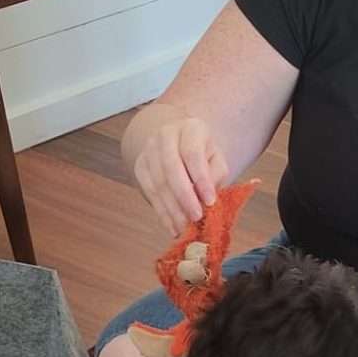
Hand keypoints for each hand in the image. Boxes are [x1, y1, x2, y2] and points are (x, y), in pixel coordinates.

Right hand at [131, 111, 228, 234]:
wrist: (179, 145)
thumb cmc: (204, 155)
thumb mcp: (217, 160)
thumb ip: (216, 176)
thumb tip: (207, 200)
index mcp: (191, 128)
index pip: (192, 153)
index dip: (201, 179)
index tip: (210, 202)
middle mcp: (166, 134)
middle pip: (171, 167)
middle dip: (184, 196)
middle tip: (196, 217)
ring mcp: (149, 149)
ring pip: (158, 182)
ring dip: (172, 209)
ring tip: (185, 228)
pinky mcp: (140, 166)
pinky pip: (149, 192)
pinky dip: (162, 212)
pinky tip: (173, 227)